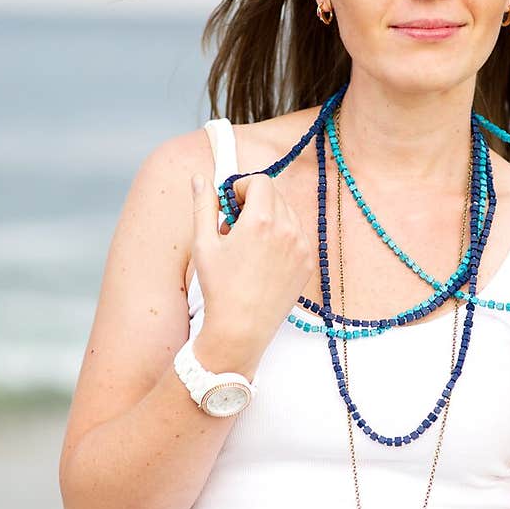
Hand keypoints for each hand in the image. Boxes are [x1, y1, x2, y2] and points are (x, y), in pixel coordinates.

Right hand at [190, 170, 314, 356]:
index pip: (260, 182)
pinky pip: (297, 236)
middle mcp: (287, 229)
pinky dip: (282, 238)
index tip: (231, 205)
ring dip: (270, 218)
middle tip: (236, 226)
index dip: (242, 187)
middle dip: (255, 202)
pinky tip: (264, 259)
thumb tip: (201, 179)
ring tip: (250, 245)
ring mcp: (302, 247)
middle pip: (275, 195)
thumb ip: (203, 205)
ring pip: (288, 214)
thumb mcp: (203, 243)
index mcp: (261, 220)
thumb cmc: (219, 287)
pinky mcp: (308, 263)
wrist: (241, 328)